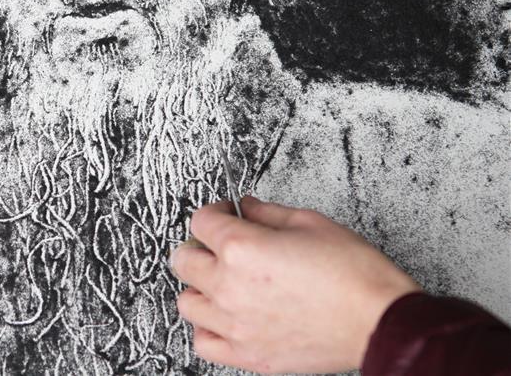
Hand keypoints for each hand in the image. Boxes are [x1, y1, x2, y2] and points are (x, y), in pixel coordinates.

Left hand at [170, 197, 419, 373]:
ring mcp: (235, 325)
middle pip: (183, 260)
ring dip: (200, 287)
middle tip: (220, 244)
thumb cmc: (352, 273)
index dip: (216, 210)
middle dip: (200, 245)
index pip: (200, 221)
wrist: (379, 320)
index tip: (227, 213)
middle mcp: (229, 287)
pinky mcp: (248, 355)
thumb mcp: (308, 222)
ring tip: (223, 282)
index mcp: (241, 249)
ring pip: (187, 303)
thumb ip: (266, 212)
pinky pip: (204, 343)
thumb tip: (245, 207)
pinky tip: (226, 316)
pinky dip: (208, 328)